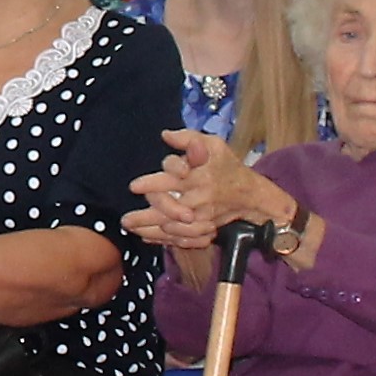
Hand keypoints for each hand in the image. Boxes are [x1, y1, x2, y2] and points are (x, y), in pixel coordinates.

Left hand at [124, 129, 284, 254]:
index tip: (133, 187)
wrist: (249, 195)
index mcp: (198, 175)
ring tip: (131, 229)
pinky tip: (147, 237)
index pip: (171, 180)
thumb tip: (165, 135)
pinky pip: (181, 238)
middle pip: (167, 209)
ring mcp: (201, 218)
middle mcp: (198, 198)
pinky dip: (163, 239)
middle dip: (144, 216)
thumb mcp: (213, 145)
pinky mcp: (204, 230)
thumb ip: (188, 138)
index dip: (151, 183)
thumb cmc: (227, 166)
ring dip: (149, 230)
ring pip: (172, 228)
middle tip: (126, 219)